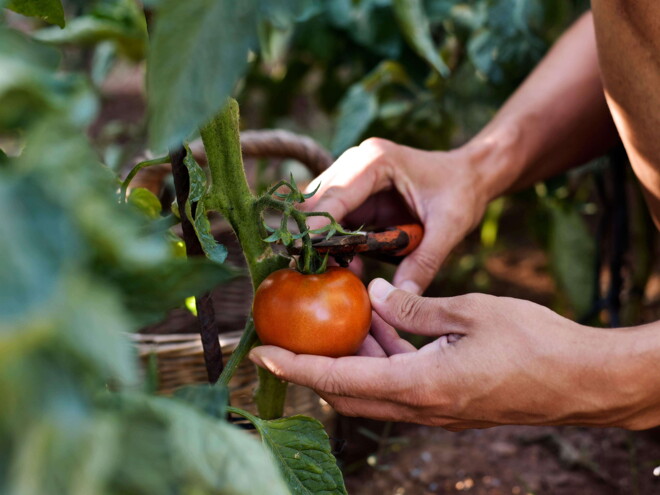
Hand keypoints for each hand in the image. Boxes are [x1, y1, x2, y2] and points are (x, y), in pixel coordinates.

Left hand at [250, 279, 643, 429]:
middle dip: (316, 363)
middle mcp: (421, 407)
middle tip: (296, 330)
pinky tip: (383, 325)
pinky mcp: (448, 403)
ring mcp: (435, 410)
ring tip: (344, 318)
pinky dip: (382, 359)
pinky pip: (399, 385)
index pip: (340, 378)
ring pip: (373, 388)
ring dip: (353, 357)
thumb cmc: (533, 343)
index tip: (264, 352)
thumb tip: (371, 293)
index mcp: (421, 385)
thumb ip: (414, 307)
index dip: (298, 365)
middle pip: (348, 390)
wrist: (581, 380)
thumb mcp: (469, 312)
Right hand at [301, 138, 488, 293]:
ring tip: (329, 271)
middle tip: (312, 270)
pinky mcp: (355, 193)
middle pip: (316, 200)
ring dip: (320, 240)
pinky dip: (333, 241)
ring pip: (317, 209)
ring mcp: (352, 176)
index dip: (317, 226)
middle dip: (312, 235)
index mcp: (377, 161)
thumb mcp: (449, 227)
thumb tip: (402, 296)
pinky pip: (332, 218)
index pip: (334, 195)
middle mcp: (357, 162)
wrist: (470, 174)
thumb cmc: (462, 192)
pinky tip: (344, 263)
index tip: (304, 255)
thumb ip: (425, 262)